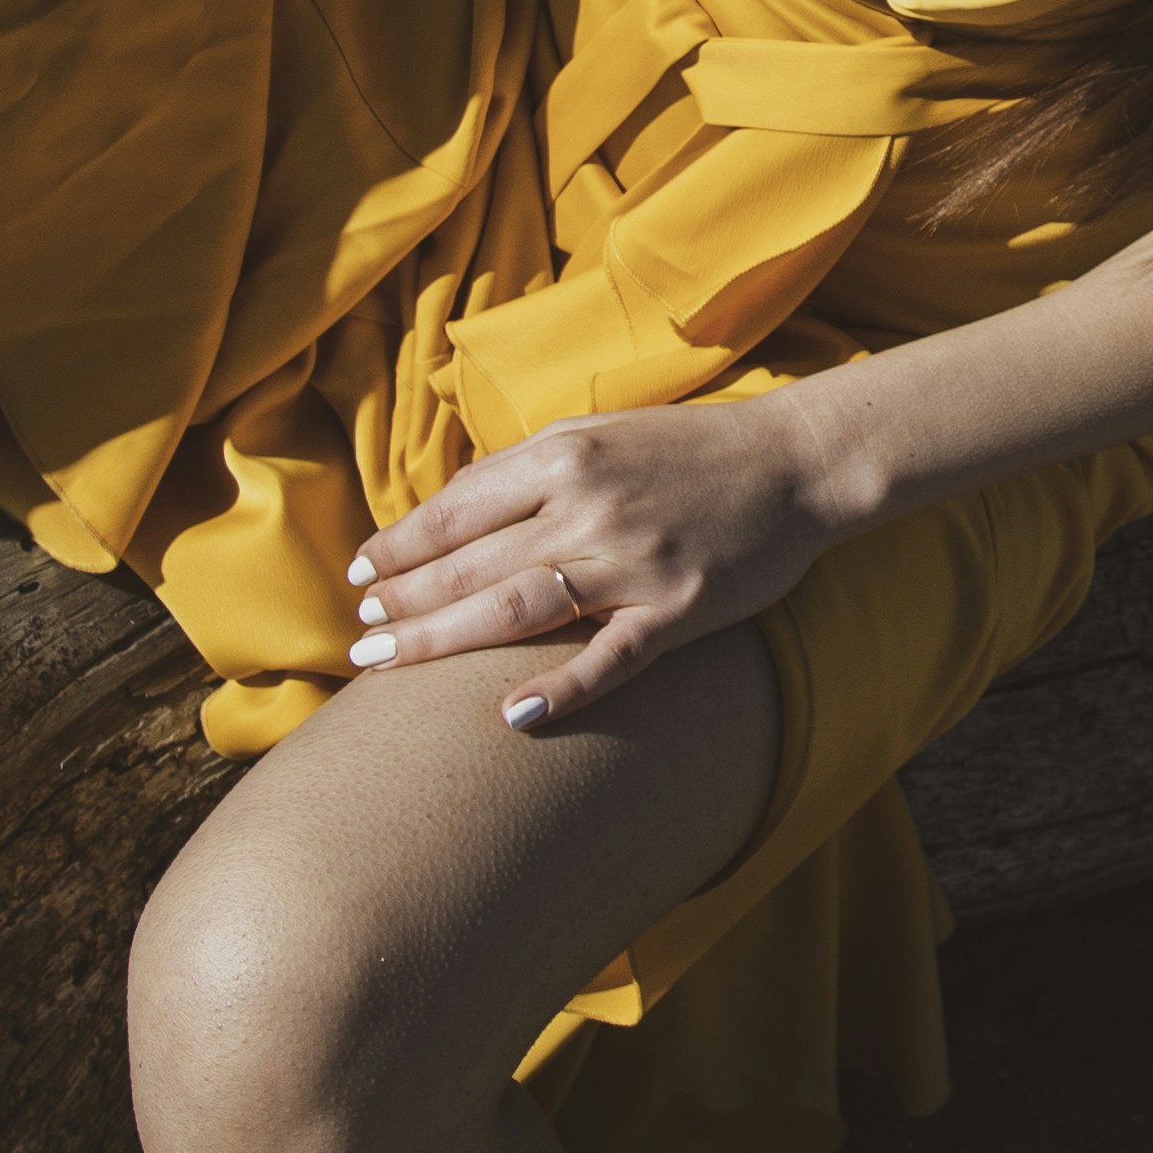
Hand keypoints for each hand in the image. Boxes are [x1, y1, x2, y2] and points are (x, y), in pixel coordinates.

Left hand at [351, 394, 863, 730]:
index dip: (399, 545)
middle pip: (471, 563)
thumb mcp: (600, 435)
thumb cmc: (690, 450)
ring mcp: (633, 561)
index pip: (456, 508)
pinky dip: (560, 688)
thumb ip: (528, 471)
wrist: (796, 464)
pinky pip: (609, 658)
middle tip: (356, 634)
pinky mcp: (677, 611)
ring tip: (386, 662)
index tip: (358, 575)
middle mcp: (589, 506)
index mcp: (565, 456)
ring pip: (517, 607)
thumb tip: (448, 513)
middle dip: (403, 600)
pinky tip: (512, 717)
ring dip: (443, 638)